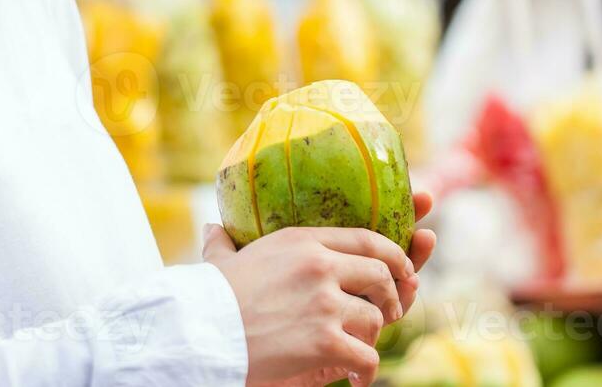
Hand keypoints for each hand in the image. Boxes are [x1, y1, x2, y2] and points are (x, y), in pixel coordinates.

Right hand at [204, 191, 436, 386]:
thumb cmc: (208, 298)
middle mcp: (320, 266)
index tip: (401, 266)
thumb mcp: (221, 261)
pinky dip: (364, 371)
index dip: (392, 253)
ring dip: (371, 337)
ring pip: (376, 318)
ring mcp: (325, 303)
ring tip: (357, 349)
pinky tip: (354, 378)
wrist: (200, 333)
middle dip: (393, 295)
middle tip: (390, 311)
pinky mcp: (326, 340)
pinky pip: (367, 356)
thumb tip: (211, 230)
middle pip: (381, 274)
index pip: (365, 238)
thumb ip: (224, 244)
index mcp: (301, 240)